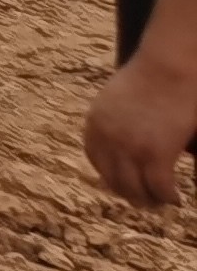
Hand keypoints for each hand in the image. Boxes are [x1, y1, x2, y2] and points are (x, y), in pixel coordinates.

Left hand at [84, 51, 196, 205]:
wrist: (167, 67)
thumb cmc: (147, 79)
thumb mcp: (115, 102)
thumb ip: (112, 125)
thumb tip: (120, 150)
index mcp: (94, 126)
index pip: (98, 163)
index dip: (113, 179)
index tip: (126, 186)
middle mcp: (107, 140)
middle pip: (115, 182)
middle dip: (132, 195)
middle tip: (147, 202)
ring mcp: (130, 148)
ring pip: (137, 190)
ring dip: (150, 200)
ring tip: (162, 202)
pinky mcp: (156, 154)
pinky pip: (159, 187)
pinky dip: (167, 197)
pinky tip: (176, 198)